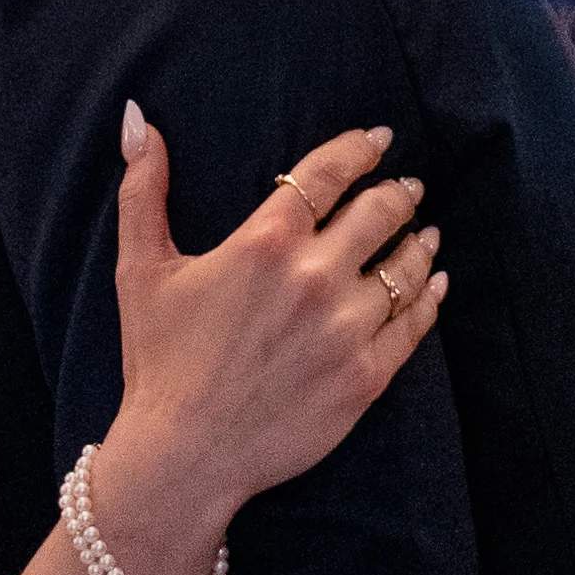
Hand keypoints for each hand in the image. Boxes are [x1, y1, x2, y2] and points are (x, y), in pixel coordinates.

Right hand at [86, 109, 440, 574]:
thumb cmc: (159, 361)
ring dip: (420, 241)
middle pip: (380, 212)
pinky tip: (435, 283)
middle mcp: (314, 278)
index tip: (379, 139)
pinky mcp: (366, 375)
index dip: (359, 149)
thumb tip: (139, 119)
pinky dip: (430, 296)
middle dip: (399, 192)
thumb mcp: (140, 270)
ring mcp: (346, 328)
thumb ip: (143, 190)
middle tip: (407, 187)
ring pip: (407, 266)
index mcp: (264, 243)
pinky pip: (414, 324)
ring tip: (425, 233)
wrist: (184, 455)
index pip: (328, 174)